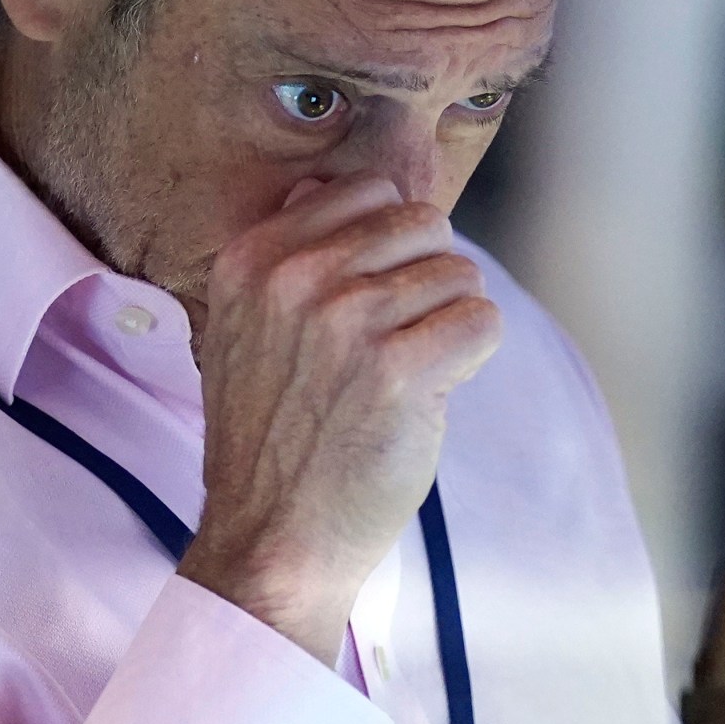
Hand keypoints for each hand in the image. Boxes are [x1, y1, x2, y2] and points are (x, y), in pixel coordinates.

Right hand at [179, 174, 502, 660]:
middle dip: (428, 280)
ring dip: (450, 324)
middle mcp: (296, 278)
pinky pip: (482, 321)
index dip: (390, 247)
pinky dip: (472, 357)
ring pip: (459, 274)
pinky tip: (432, 391)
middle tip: (399, 342)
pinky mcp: (400, 371)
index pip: (368, 191)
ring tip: (410, 373)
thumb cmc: (271, 436)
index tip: (371, 303)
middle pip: (423, 224)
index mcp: (253, 258)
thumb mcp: (242, 329)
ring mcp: (349, 321)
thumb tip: (332, 186)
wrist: (271, 537)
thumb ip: (286, 255)